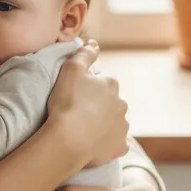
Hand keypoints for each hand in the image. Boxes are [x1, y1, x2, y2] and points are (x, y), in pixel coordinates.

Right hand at [47, 40, 128, 168]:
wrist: (68, 139)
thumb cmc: (68, 102)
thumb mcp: (71, 69)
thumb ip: (84, 54)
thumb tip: (94, 43)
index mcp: (111, 84)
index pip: (102, 82)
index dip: (87, 88)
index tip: (75, 95)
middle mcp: (122, 103)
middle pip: (110, 102)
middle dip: (98, 105)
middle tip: (78, 113)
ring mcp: (122, 126)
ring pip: (114, 122)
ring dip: (104, 123)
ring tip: (84, 129)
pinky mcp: (120, 146)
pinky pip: (116, 143)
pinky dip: (108, 143)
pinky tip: (95, 144)